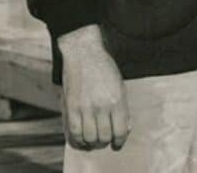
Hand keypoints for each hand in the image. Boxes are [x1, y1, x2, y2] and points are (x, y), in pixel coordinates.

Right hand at [57, 25, 129, 150]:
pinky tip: (82, 138)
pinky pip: (73, 133)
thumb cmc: (104, 68)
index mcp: (117, 100)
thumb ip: (122, 108)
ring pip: (89, 138)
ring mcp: (85, 107)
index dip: (120, 141)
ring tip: (94, 140)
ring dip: (92, 143)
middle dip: (106, 142)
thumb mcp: (120, 86)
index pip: (121, 130)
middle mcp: (101, 106)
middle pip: (104, 137)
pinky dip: (78, 140)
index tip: (118, 143)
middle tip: (105, 141)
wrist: (84, 53)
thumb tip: (125, 128)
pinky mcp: (71, 107)